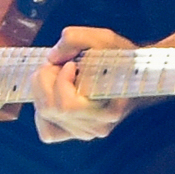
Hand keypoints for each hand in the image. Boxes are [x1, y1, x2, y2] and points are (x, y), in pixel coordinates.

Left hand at [31, 27, 139, 141]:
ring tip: (56, 75)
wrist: (133, 75)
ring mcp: (86, 134)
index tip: (72, 64)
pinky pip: (46, 131)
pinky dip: (41, 109)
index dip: (60, 80)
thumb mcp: (103, 39)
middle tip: (59, 64)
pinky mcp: (76, 135)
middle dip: (45, 79)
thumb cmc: (120, 57)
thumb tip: (51, 58)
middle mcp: (98, 128)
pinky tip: (53, 92)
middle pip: (49, 109)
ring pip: (45, 117)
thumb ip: (76, 38)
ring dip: (41, 90)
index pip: (66, 106)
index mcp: (109, 110)